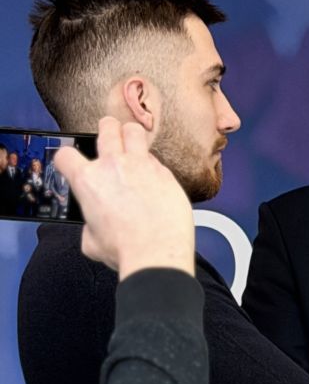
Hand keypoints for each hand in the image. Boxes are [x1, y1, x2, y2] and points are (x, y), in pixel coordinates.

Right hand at [53, 118, 194, 276]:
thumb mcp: (90, 239)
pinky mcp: (167, 174)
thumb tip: (96, 223)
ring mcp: (143, 167)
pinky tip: (153, 176)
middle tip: (109, 131)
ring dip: (131, 135)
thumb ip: (90, 222)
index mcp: (88, 180)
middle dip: (106, 128)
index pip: (66, 154)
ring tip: (132, 140)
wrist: (157, 254)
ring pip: (135, 133)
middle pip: (107, 129)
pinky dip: (152, 164)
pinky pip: (157, 160)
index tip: (72, 163)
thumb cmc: (125, 249)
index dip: (66, 159)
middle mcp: (114, 166)